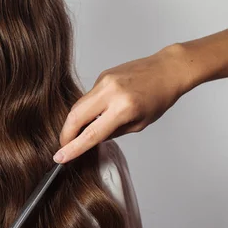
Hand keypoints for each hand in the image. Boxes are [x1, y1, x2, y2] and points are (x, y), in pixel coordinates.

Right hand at [53, 44, 194, 163]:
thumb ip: (112, 132)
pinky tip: (93, 116)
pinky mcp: (102, 76)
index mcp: (124, 108)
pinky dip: (85, 110)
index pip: (91, 133)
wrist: (167, 69)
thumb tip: (90, 139)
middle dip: (66, 135)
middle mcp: (111, 92)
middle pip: (75, 117)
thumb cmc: (158, 98)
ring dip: (73, 123)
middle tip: (63, 147)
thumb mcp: (138, 124)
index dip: (73, 148)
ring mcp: (105, 81)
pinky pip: (87, 97)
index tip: (60, 157)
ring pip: (77, 106)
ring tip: (75, 135)